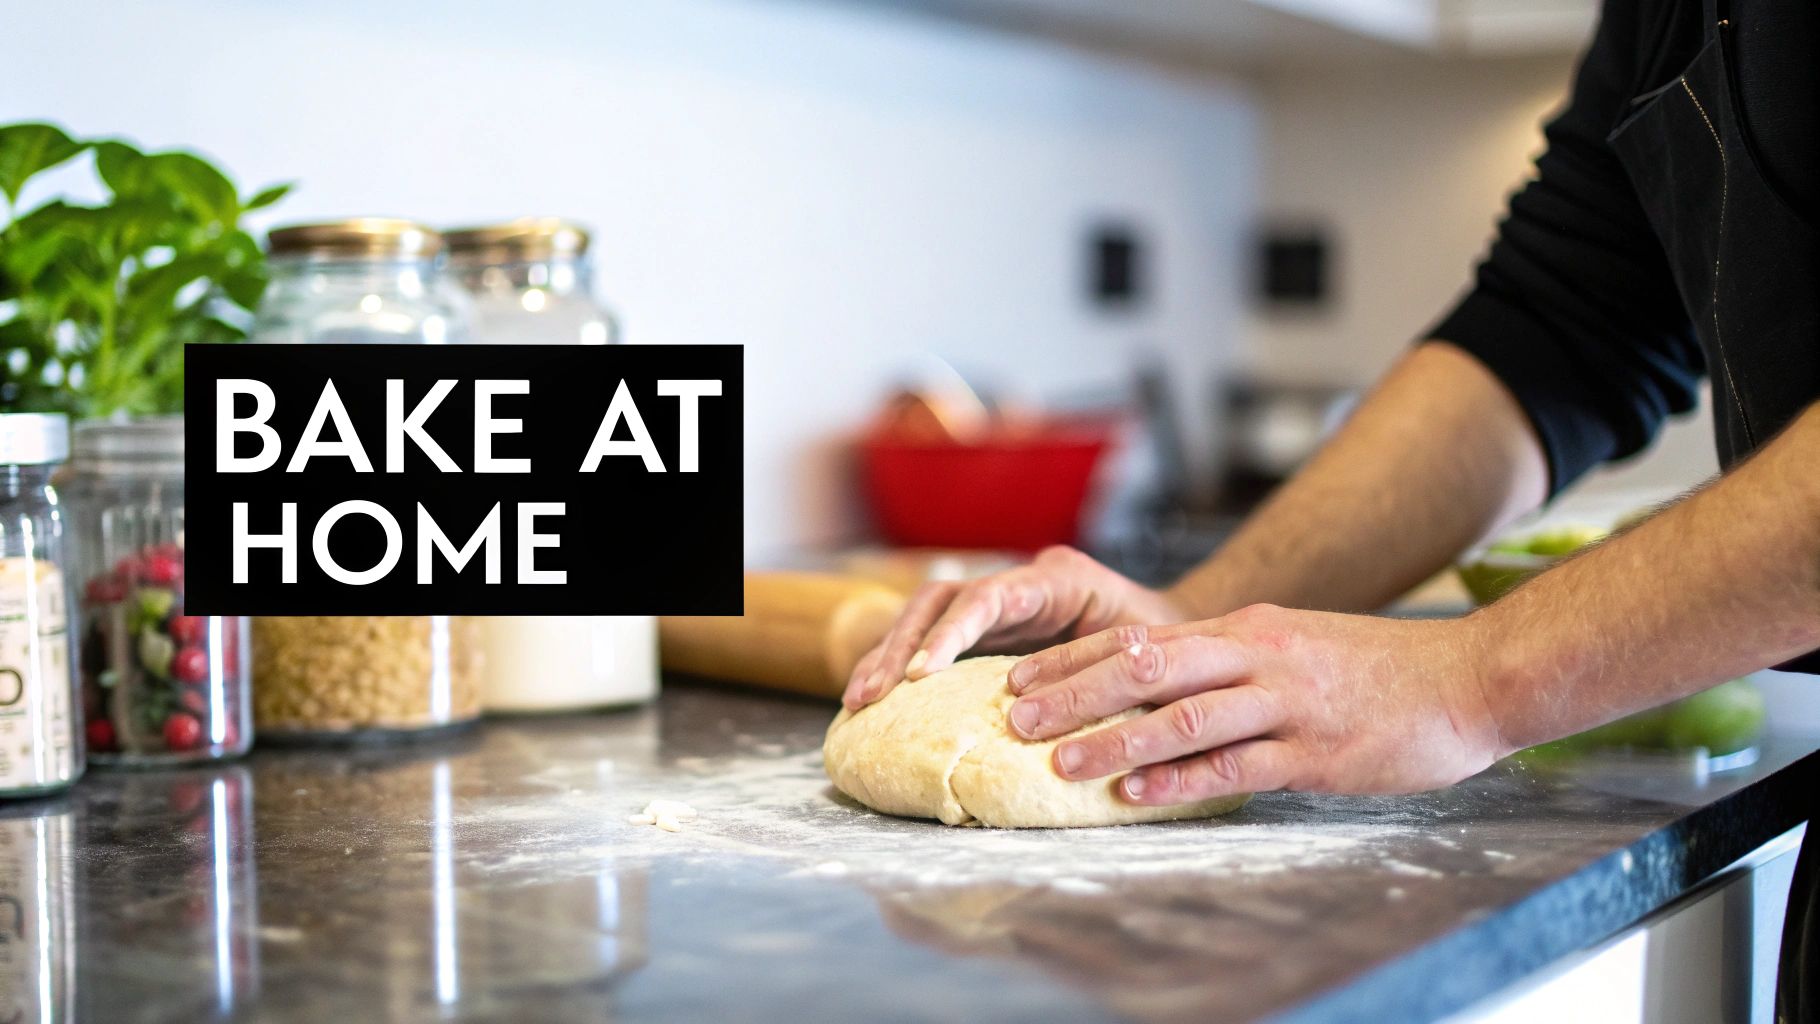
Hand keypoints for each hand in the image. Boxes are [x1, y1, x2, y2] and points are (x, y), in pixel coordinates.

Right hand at [842, 546, 1184, 709]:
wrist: (1182, 643)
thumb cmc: (1171, 651)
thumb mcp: (1145, 655)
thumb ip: (1098, 668)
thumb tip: (1046, 707)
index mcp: (1059, 577)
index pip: (988, 596)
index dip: (949, 633)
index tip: (919, 674)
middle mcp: (1022, 582)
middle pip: (941, 600)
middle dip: (899, 646)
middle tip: (868, 695)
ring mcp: (1003, 604)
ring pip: (927, 617)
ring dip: (889, 656)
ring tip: (857, 701)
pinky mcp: (991, 631)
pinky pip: (936, 640)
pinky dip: (904, 666)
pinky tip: (877, 699)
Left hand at [1003, 604, 1505, 800]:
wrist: (1470, 678)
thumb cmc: (1379, 671)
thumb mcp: (1295, 645)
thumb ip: (1234, 660)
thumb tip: (1165, 683)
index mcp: (1247, 629)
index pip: (1142, 637)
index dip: (1076, 660)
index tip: (1021, 679)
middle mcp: (1258, 656)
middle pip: (1147, 666)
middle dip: (1075, 693)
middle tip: (1016, 718)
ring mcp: (1287, 703)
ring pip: (1184, 715)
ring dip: (1115, 738)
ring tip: (1061, 763)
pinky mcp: (1316, 751)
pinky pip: (1236, 765)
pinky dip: (1182, 779)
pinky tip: (1138, 793)